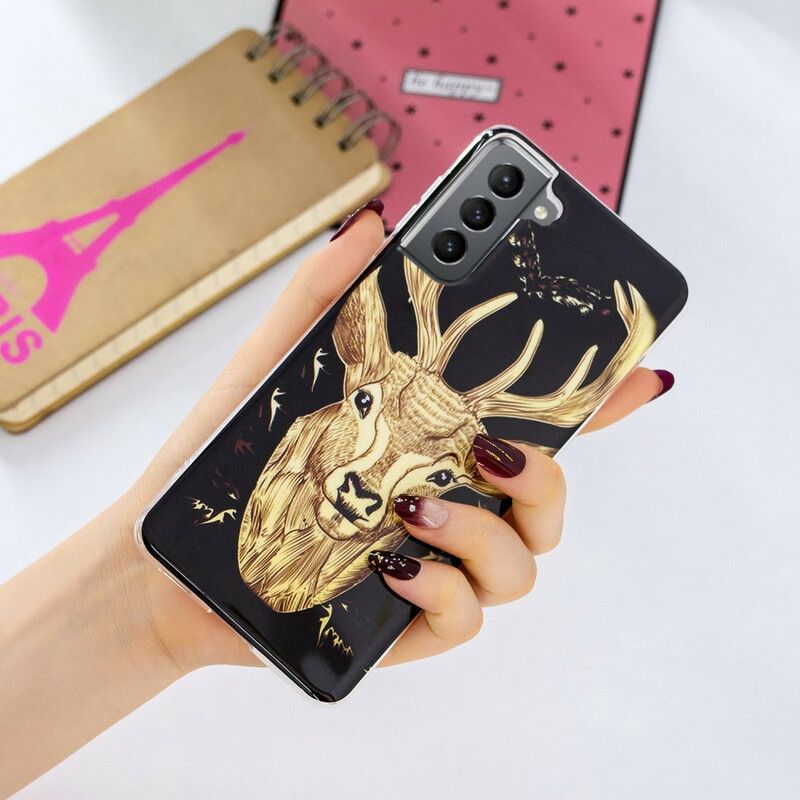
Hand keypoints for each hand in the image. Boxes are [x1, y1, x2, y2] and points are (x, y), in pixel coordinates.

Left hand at [121, 202, 673, 671]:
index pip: (532, 421)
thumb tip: (367, 228)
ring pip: (524, 561)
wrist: (175, 558)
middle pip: (550, 496)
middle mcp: (450, 503)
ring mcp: (436, 566)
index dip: (596, 399)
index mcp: (430, 445)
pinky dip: (444, 586)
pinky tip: (393, 560)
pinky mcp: (408, 624)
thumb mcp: (272, 368)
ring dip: (485, 529)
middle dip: (547, 470)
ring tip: (414, 503)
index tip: (639, 368)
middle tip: (491, 441)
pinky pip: (468, 616)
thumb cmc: (231, 463)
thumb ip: (322, 299)